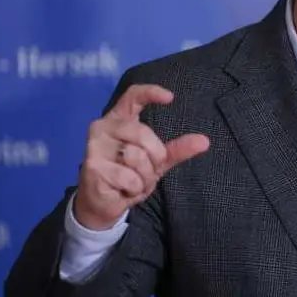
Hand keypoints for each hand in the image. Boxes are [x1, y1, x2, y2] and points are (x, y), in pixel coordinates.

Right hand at [73, 84, 209, 230]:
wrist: (104, 203)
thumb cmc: (129, 175)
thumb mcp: (158, 161)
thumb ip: (178, 149)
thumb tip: (204, 141)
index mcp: (119, 119)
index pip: (132, 97)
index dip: (150, 93)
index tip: (170, 97)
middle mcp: (103, 127)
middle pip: (143, 133)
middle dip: (154, 157)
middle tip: (145, 171)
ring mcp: (95, 146)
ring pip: (136, 157)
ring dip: (143, 177)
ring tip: (132, 182)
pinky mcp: (92, 166)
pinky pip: (129, 177)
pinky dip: (134, 188)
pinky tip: (122, 190)